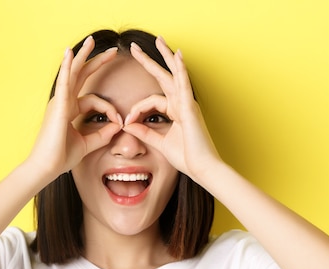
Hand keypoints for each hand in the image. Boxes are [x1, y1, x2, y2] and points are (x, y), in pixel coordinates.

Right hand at [28, 36, 122, 179]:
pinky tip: (70, 53)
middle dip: (96, 62)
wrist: (46, 167)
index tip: (121, 121)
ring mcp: (59, 102)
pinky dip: (67, 67)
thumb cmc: (61, 157)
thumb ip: (103, 134)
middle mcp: (63, 102)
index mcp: (69, 110)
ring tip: (93, 41)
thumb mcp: (88, 144)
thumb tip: (118, 126)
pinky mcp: (58, 106)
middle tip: (112, 51)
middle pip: (81, 76)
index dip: (110, 109)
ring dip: (83, 56)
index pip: (94, 100)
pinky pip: (63, 82)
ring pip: (73, 73)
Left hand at [123, 37, 221, 182]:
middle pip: (163, 77)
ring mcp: (187, 104)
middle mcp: (182, 104)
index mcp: (176, 111)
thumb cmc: (187, 157)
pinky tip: (177, 55)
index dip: (136, 109)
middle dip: (150, 61)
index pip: (151, 101)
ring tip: (158, 40)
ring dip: (166, 56)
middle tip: (135, 47)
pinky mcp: (190, 108)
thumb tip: (128, 125)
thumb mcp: (160, 143)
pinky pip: (184, 84)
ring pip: (174, 74)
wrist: (202, 168)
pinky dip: (180, 69)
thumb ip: (144, 133)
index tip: (126, 122)